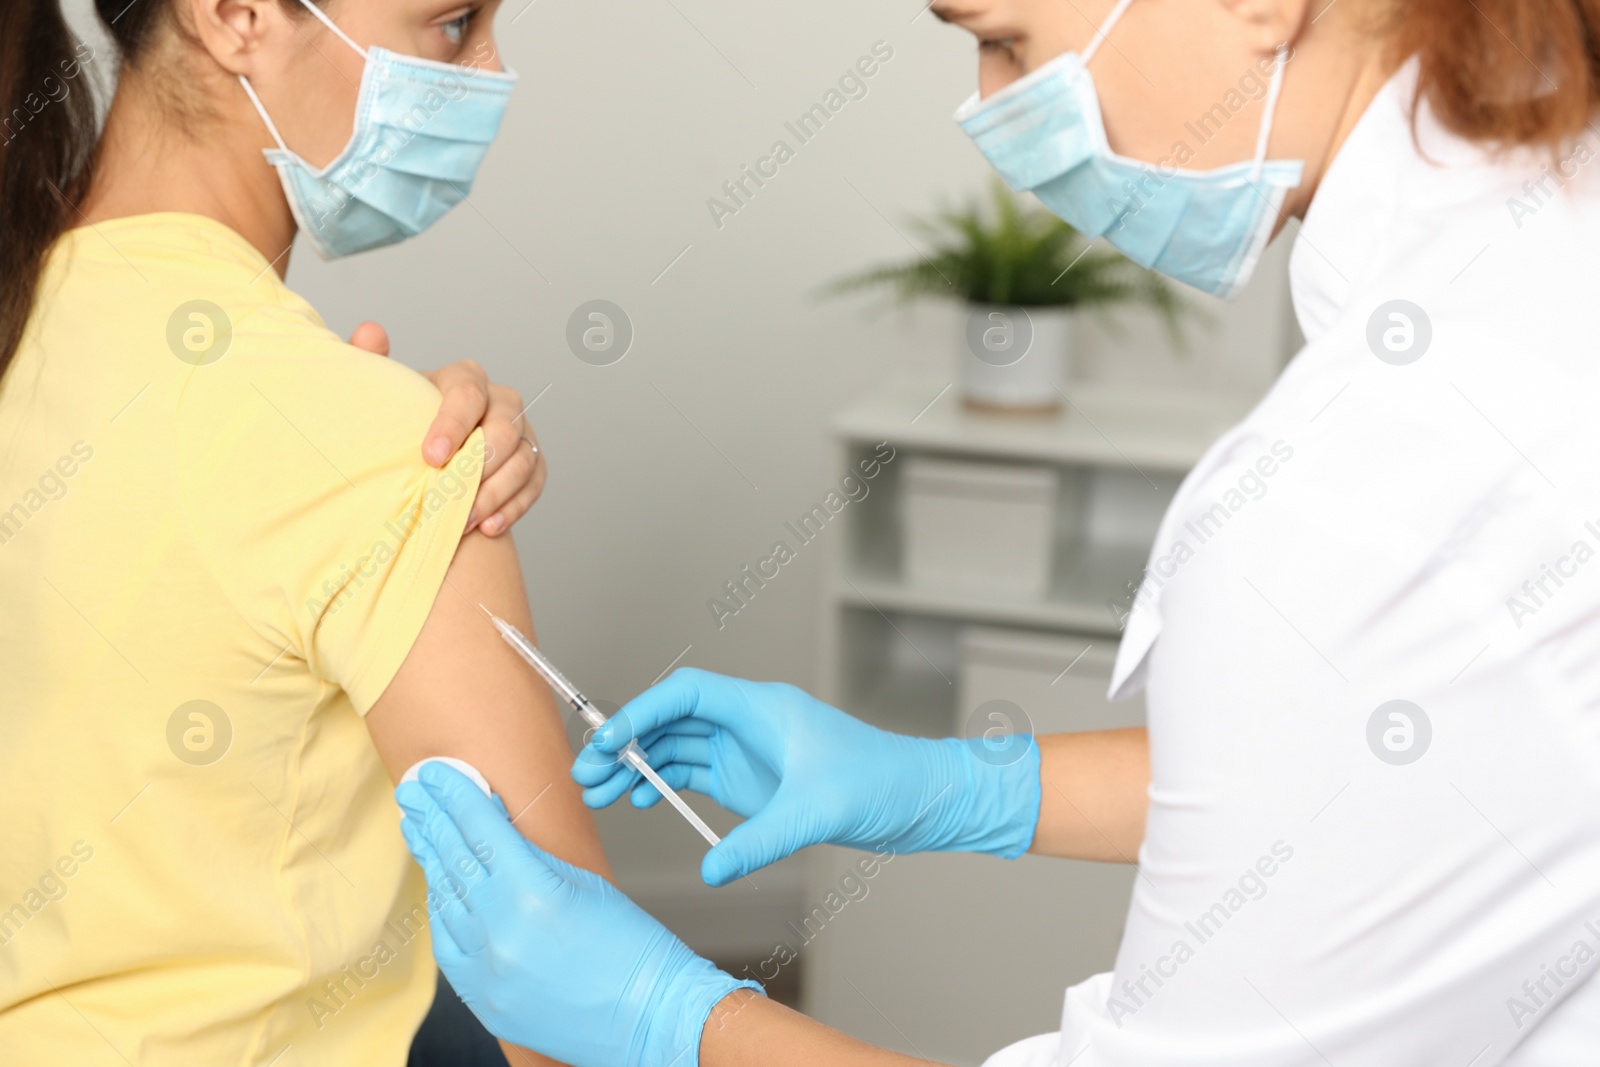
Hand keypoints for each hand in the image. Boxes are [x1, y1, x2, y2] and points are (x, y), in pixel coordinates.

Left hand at [347, 322, 545, 537]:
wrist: (424, 453)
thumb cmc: (403, 420)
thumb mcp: (382, 392)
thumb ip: (372, 362)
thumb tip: (370, 333)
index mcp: (465, 378)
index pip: (468, 393)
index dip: (452, 425)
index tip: (430, 457)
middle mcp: (501, 401)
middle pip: (505, 428)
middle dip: (480, 465)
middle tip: (451, 496)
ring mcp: (522, 432)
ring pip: (523, 459)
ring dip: (495, 493)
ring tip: (465, 519)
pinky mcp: (533, 463)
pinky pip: (534, 485)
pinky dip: (513, 507)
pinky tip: (488, 526)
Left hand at [395, 762, 762, 1066]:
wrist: (651, 1017)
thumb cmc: (635, 950)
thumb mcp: (586, 882)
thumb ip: (532, 856)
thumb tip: (496, 829)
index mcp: (532, 893)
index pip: (480, 828)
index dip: (455, 794)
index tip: (436, 773)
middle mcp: (501, 932)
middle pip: (454, 859)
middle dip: (431, 818)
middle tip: (413, 790)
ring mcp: (488, 970)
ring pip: (444, 900)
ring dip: (431, 859)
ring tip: (418, 827)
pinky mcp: (484, 999)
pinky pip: (448, 944)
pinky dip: (442, 909)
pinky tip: (438, 885)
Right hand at [573, 668, 1042, 886]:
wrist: (922, 798)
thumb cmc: (882, 783)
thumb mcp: (817, 811)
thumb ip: (761, 840)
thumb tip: (712, 870)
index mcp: (762, 709)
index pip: (686, 695)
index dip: (641, 713)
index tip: (607, 742)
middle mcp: (750, 723)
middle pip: (672, 720)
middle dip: (627, 743)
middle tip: (588, 774)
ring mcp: (751, 751)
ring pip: (679, 748)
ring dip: (640, 767)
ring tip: (604, 794)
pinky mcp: (756, 780)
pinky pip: (697, 774)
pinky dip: (667, 784)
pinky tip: (645, 801)